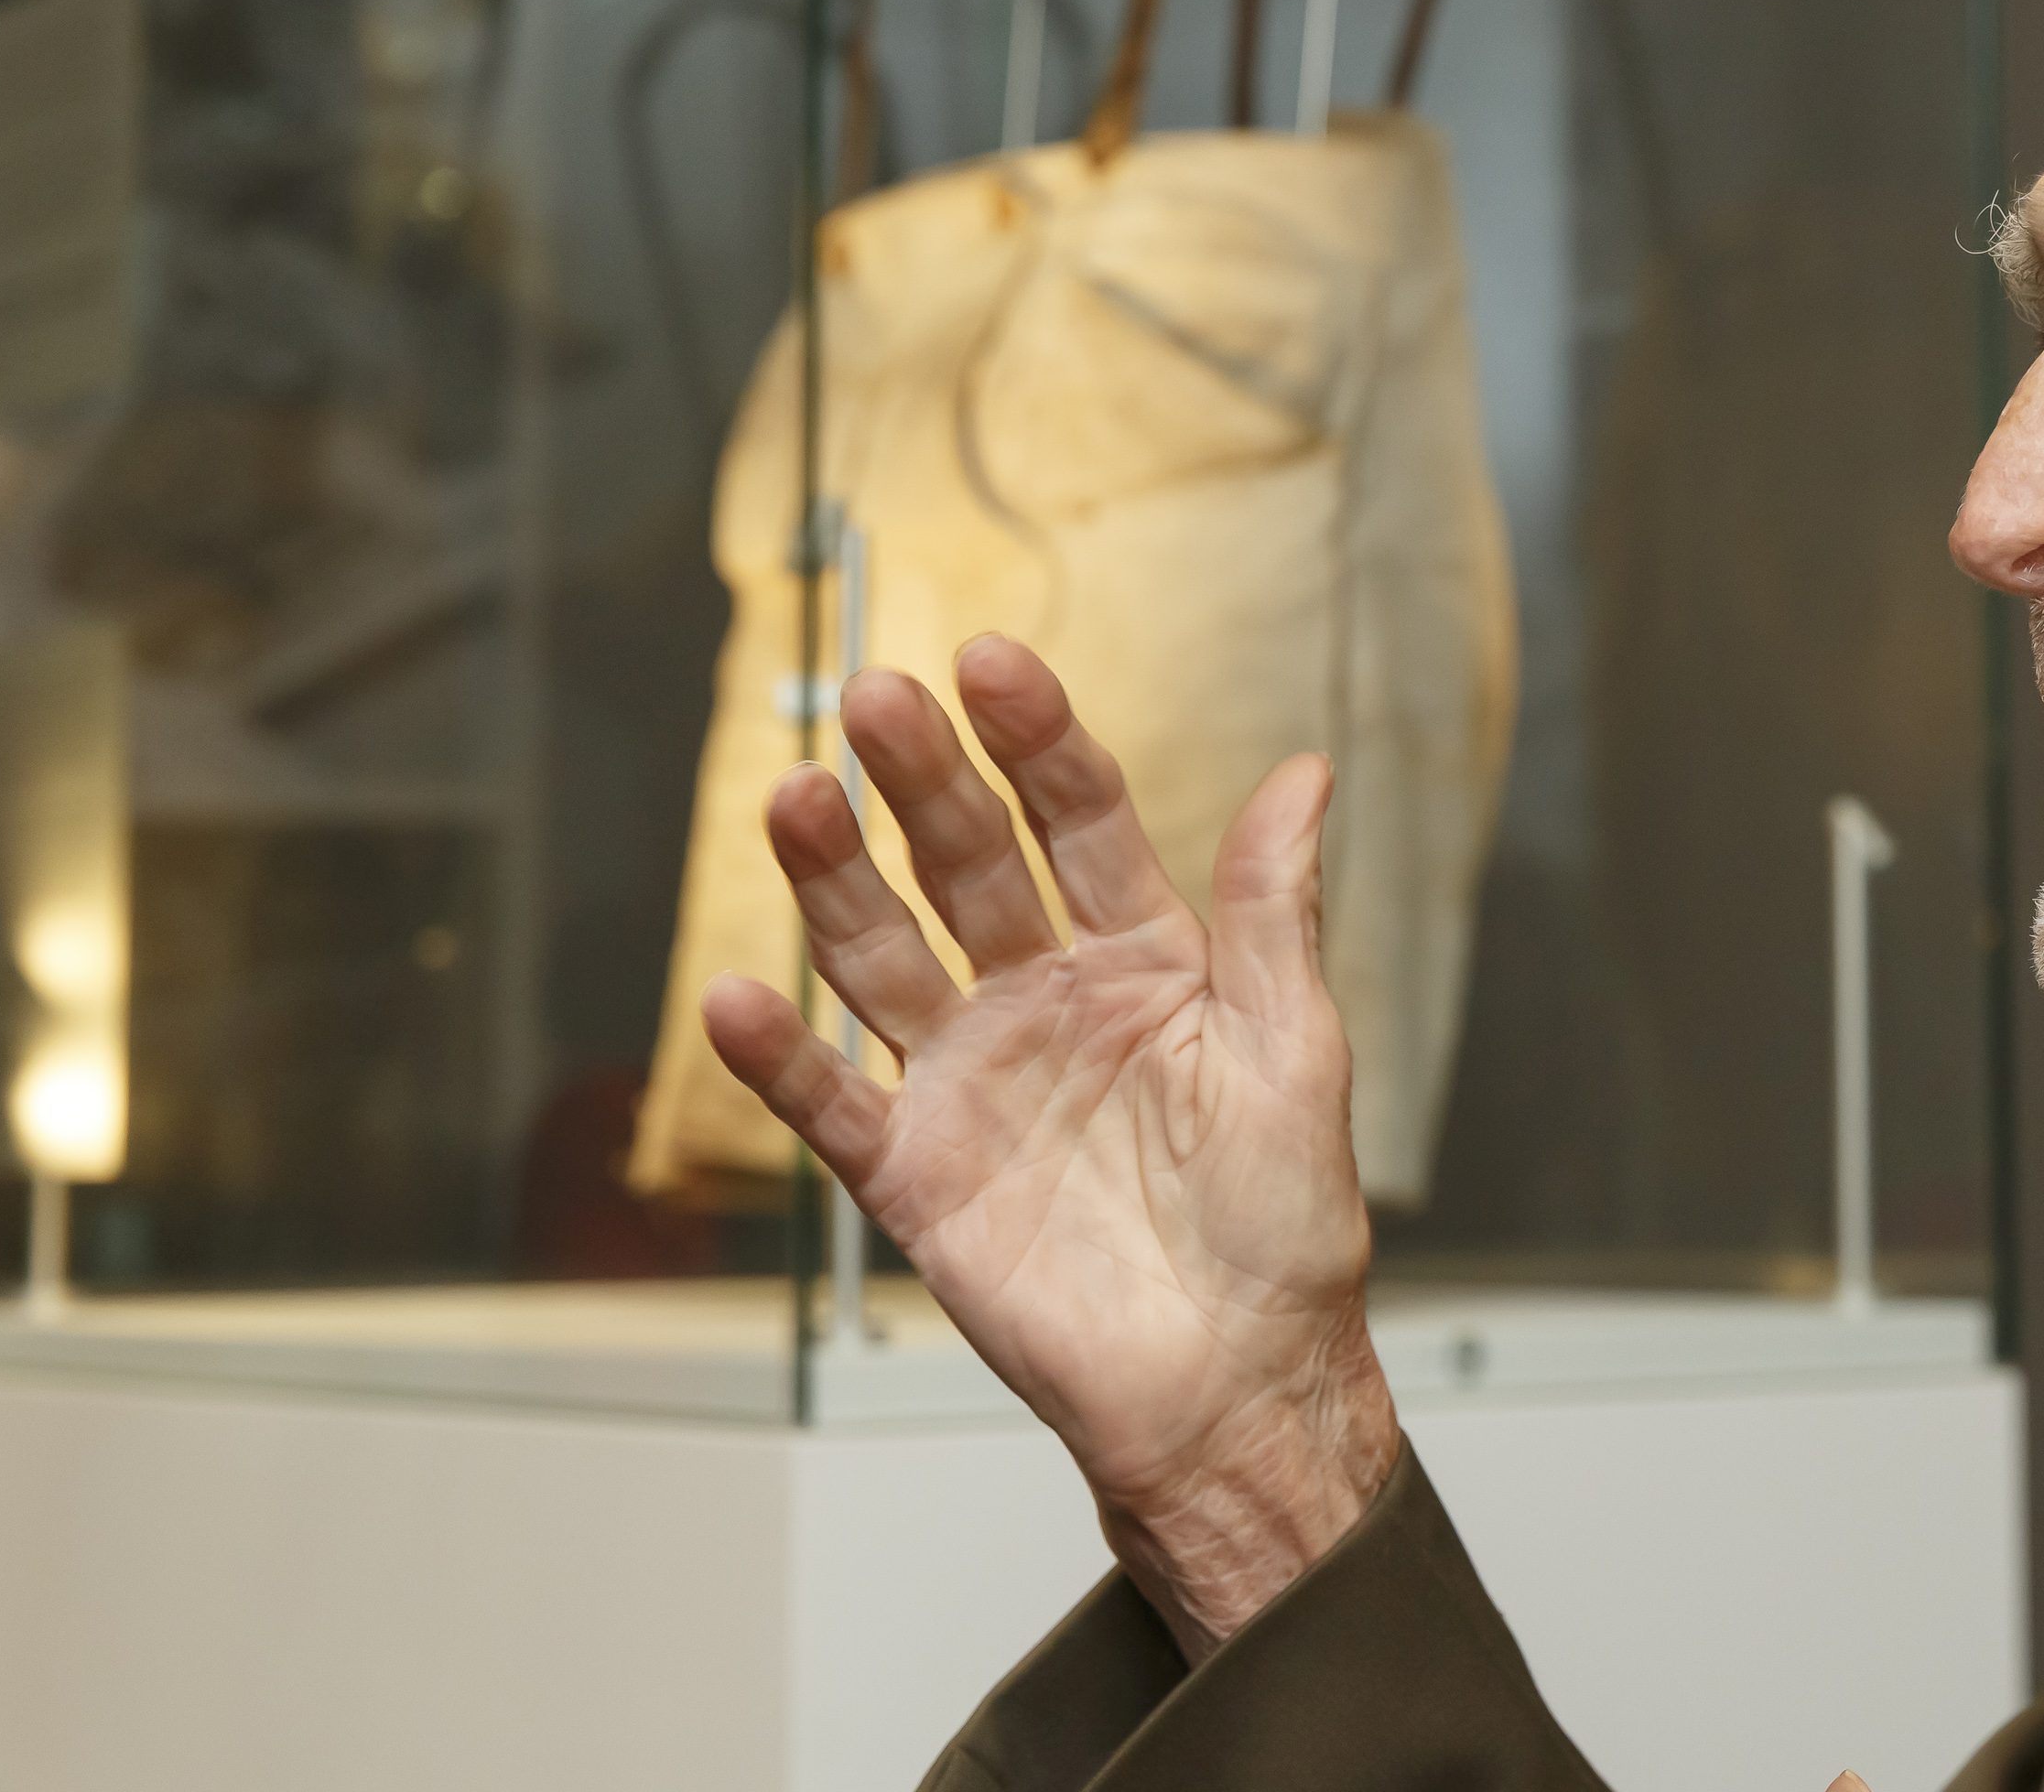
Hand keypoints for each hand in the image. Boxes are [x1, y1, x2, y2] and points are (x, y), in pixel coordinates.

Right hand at [700, 634, 1397, 1655]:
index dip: (1035, 741)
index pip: (1079, 819)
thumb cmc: (1286, 1224)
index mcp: (1146, 957)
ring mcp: (972, 1080)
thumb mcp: (1295, 1050)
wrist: (1237, 1381)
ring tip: (793, 800)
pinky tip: (736, 993)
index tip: (990, 663)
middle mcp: (1045, 999)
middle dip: (920, 781)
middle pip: (966, 865)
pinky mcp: (917, 1174)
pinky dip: (778, 1057)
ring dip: (833, 880)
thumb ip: (1276, 912)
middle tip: (873, 700)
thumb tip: (1307, 771)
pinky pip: (832, 1104)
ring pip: (883, 957)